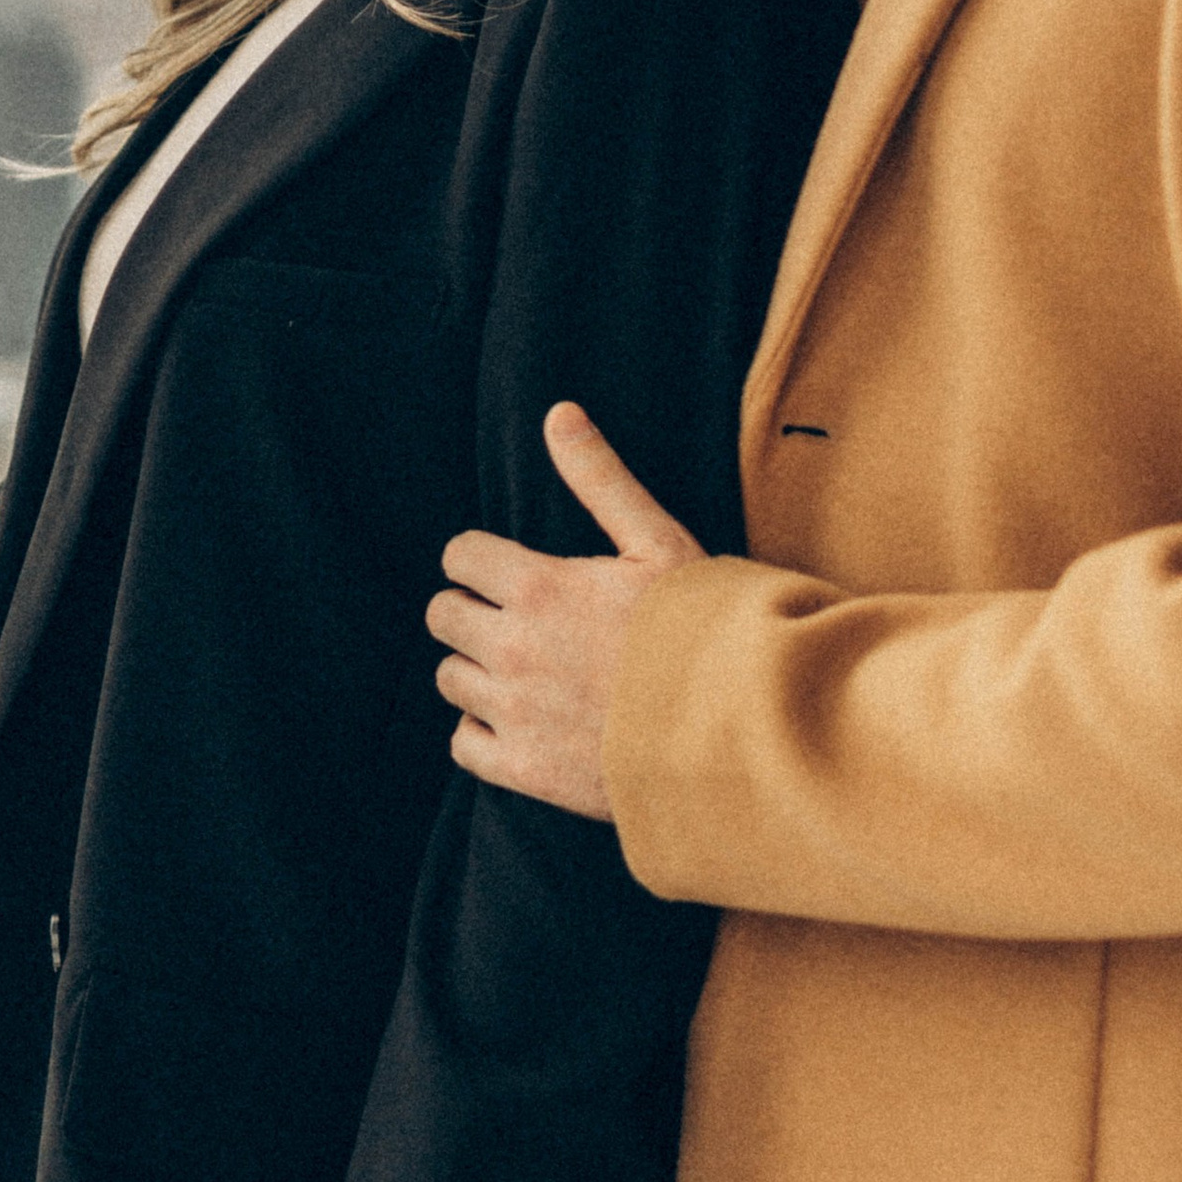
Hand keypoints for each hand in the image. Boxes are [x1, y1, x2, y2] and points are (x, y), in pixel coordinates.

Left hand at [433, 403, 704, 819]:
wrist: (738, 730)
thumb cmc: (705, 628)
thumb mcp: (658, 541)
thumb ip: (599, 478)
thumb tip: (559, 413)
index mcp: (539, 587)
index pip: (458, 557)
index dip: (481, 560)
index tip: (507, 572)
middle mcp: (513, 648)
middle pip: (443, 616)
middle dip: (473, 611)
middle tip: (519, 619)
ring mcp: (515, 712)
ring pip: (449, 678)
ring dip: (478, 670)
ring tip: (529, 670)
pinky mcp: (523, 769)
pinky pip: (463, 743)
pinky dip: (483, 732)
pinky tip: (525, 720)